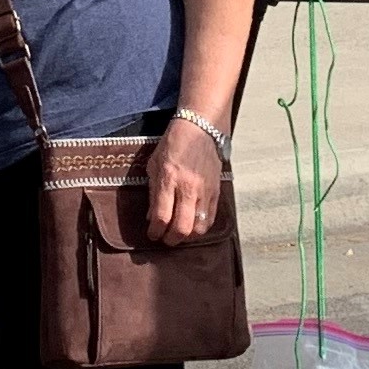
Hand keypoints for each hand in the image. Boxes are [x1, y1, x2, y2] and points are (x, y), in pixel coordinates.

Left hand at [145, 113, 225, 244]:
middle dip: (171, 240)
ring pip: (198, 228)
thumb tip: (152, 217)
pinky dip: (201, 228)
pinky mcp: (216, 191)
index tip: (152, 234)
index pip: (162, 216)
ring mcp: (205, 190)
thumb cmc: (174, 143)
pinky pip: (211, 219)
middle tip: (165, 239)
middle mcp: (188, 187)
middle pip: (182, 228)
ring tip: (179, 234)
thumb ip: (153, 191)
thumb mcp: (154, 163)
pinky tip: (193, 226)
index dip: (155, 231)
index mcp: (169, 178)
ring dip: (187, 237)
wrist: (201, 128)